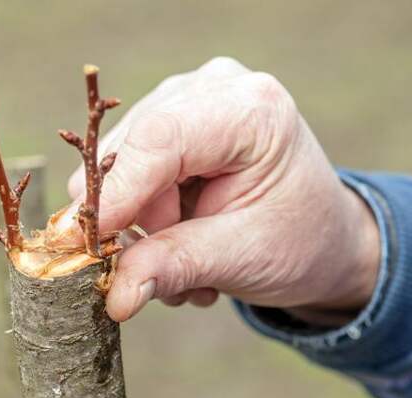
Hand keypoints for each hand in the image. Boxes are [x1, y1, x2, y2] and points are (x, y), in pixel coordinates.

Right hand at [65, 57, 379, 322]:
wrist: (321, 235)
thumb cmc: (299, 241)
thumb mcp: (243, 258)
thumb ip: (175, 267)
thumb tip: (115, 296)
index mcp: (252, 110)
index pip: (160, 138)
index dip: (118, 192)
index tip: (90, 244)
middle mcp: (216, 88)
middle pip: (133, 149)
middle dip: (139, 220)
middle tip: (171, 271)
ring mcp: (191, 97)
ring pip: (122, 162)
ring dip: (146, 225)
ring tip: (191, 259)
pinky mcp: (174, 118)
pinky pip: (129, 167)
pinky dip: (147, 214)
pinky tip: (185, 236)